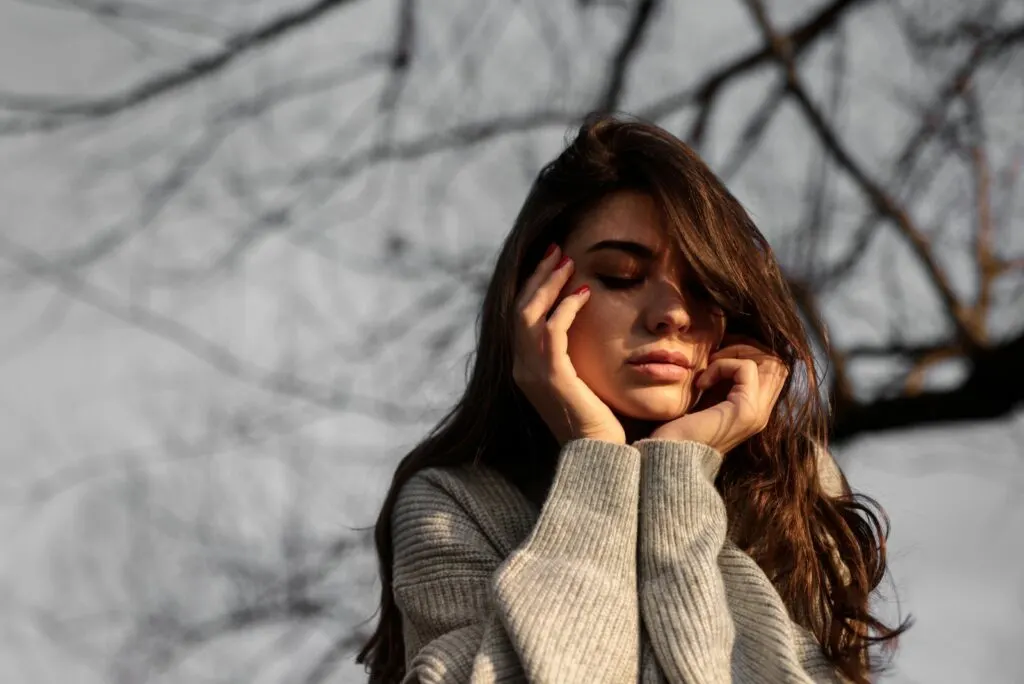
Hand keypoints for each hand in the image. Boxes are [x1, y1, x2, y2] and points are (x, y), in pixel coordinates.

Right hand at [512, 244, 625, 445]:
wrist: (599, 457)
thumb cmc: (598, 422)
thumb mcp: (579, 380)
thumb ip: (572, 355)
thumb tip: (581, 328)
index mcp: (524, 368)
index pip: (520, 316)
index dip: (533, 286)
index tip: (553, 262)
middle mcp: (521, 368)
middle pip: (520, 308)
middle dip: (538, 275)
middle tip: (558, 249)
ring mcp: (532, 373)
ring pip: (530, 314)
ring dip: (549, 284)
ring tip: (568, 262)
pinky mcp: (551, 377)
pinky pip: (551, 331)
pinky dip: (565, 307)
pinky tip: (584, 293)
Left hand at [648, 335, 787, 454]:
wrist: (668, 455)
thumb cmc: (679, 428)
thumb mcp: (706, 398)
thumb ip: (721, 381)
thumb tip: (723, 350)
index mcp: (754, 409)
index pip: (775, 369)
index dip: (751, 351)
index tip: (719, 353)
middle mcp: (761, 413)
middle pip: (778, 363)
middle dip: (748, 348)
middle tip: (717, 354)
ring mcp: (757, 413)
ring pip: (771, 362)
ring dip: (738, 354)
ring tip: (711, 365)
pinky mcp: (746, 411)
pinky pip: (747, 368)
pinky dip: (723, 365)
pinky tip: (702, 383)